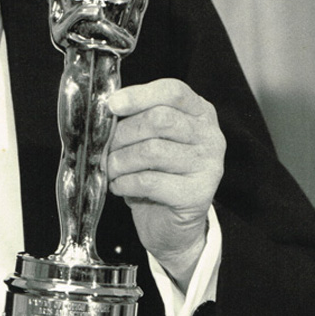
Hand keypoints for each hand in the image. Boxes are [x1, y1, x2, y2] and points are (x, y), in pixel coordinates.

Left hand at [107, 78, 224, 287]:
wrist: (171, 224)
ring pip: (151, 150)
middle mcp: (210, 136)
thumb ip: (136, 120)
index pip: (173, 91)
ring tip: (110, 169)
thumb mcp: (149, 139)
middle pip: (159, 119)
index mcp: (200, 112)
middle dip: (122, 134)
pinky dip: (125, 183)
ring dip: (119, 161)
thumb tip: (106, 110)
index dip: (139, 95)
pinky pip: (149, 181)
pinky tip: (119, 186)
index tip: (112, 105)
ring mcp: (208, 165)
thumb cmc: (157, 174)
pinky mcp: (198, 194)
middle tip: (104, 149)